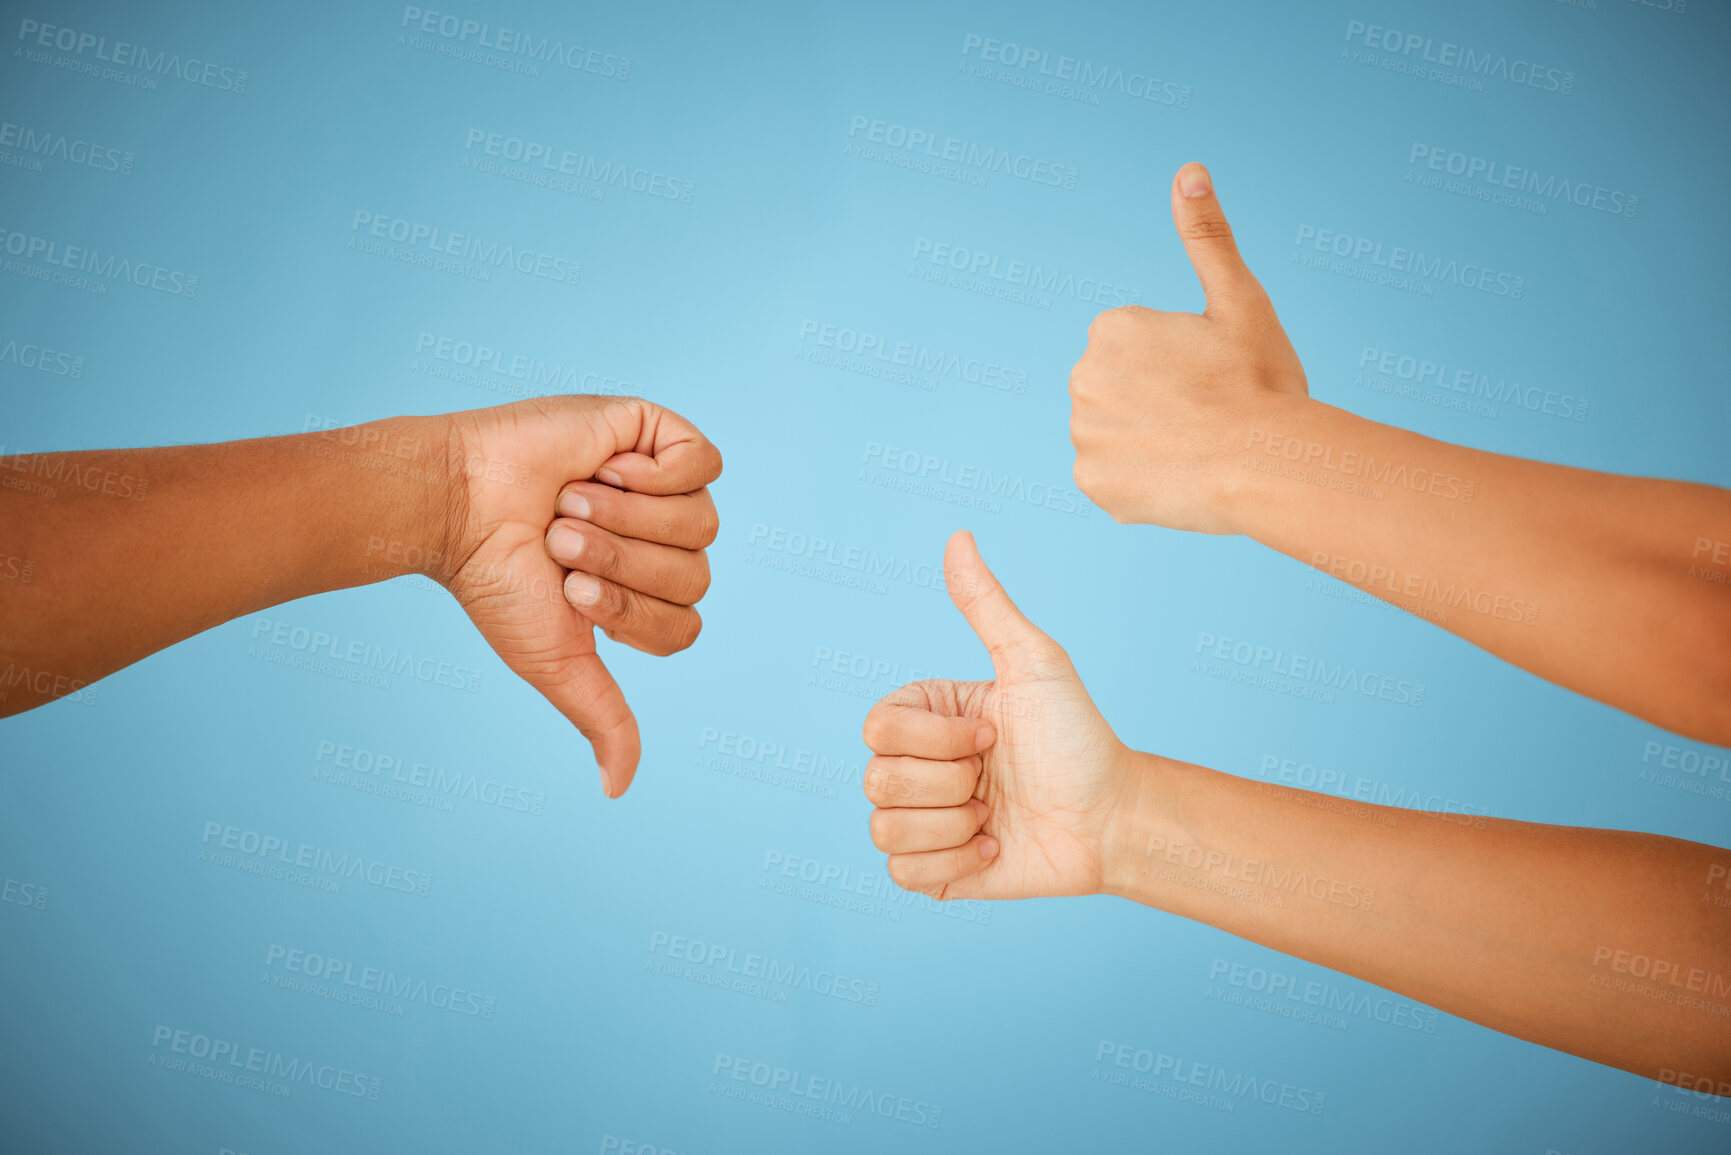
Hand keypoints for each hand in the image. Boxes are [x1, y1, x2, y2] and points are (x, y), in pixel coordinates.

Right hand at [432, 396, 721, 797]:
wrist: (461, 504)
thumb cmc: (499, 583)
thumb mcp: (556, 662)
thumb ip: (602, 719)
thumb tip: (620, 789)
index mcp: (643, 596)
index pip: (686, 625)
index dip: (629, 614)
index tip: (569, 594)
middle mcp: (661, 544)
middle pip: (695, 575)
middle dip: (619, 562)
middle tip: (560, 540)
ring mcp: (663, 487)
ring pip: (702, 521)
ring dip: (624, 518)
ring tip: (570, 503)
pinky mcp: (657, 435)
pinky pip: (703, 463)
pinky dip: (654, 474)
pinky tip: (605, 469)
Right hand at [860, 531, 1134, 899]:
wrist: (1112, 818)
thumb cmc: (1078, 737)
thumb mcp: (1035, 663)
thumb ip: (986, 605)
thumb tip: (958, 536)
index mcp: (925, 716)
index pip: (877, 727)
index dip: (937, 739)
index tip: (993, 734)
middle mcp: (915, 764)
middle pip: (877, 780)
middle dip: (950, 783)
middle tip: (995, 778)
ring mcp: (921, 819)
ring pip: (883, 830)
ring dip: (952, 826)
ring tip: (994, 816)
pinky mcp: (933, 871)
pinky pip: (901, 875)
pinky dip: (952, 864)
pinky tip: (992, 848)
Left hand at [1068, 161, 1308, 533]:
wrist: (1268, 466)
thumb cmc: (1261, 381)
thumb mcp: (1240, 299)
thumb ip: (1207, 236)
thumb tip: (1188, 171)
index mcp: (1111, 329)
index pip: (1138, 349)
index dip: (1180, 364)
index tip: (1210, 376)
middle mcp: (1082, 378)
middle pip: (1121, 389)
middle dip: (1155, 399)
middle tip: (1206, 413)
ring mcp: (1084, 435)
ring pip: (1116, 433)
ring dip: (1147, 439)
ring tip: (1194, 447)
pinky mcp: (1093, 483)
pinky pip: (1113, 477)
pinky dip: (1140, 480)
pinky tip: (1177, 475)